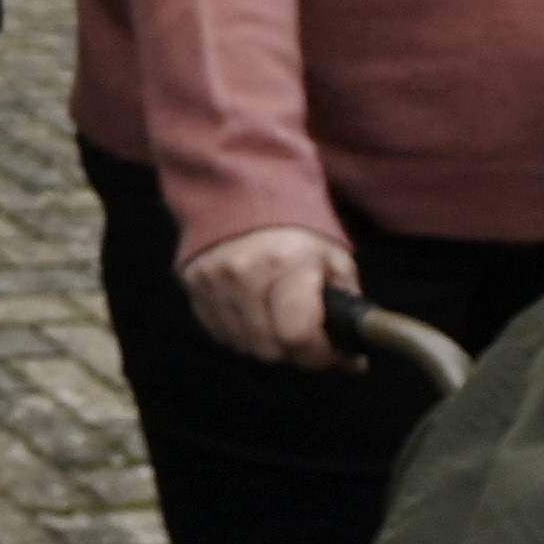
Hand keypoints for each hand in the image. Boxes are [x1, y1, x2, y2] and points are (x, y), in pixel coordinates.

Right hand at [180, 224, 357, 369]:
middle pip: (269, 349)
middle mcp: (244, 275)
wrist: (242, 187)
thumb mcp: (334, 255)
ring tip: (280, 320)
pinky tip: (255, 313)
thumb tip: (351, 356)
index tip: (333, 354)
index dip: (320, 355)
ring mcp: (213, 281)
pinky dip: (241, 333)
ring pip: (243, 346)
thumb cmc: (296, 223)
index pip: (298, 336)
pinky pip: (218, 332)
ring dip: (266, 343)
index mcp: (287, 264)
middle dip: (294, 351)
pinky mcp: (192, 284)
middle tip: (308, 337)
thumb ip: (344, 302)